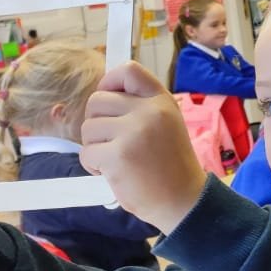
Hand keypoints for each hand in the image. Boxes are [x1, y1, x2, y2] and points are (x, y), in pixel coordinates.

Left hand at [81, 62, 207, 231]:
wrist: (183, 200)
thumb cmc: (170, 165)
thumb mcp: (166, 123)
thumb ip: (140, 107)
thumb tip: (103, 96)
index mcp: (161, 101)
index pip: (128, 71)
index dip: (109, 82)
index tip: (108, 99)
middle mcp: (149, 111)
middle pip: (97, 101)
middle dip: (97, 123)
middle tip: (112, 141)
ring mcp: (133, 133)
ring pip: (88, 129)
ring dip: (94, 147)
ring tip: (116, 160)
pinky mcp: (118, 156)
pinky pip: (87, 153)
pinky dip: (93, 166)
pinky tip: (112, 173)